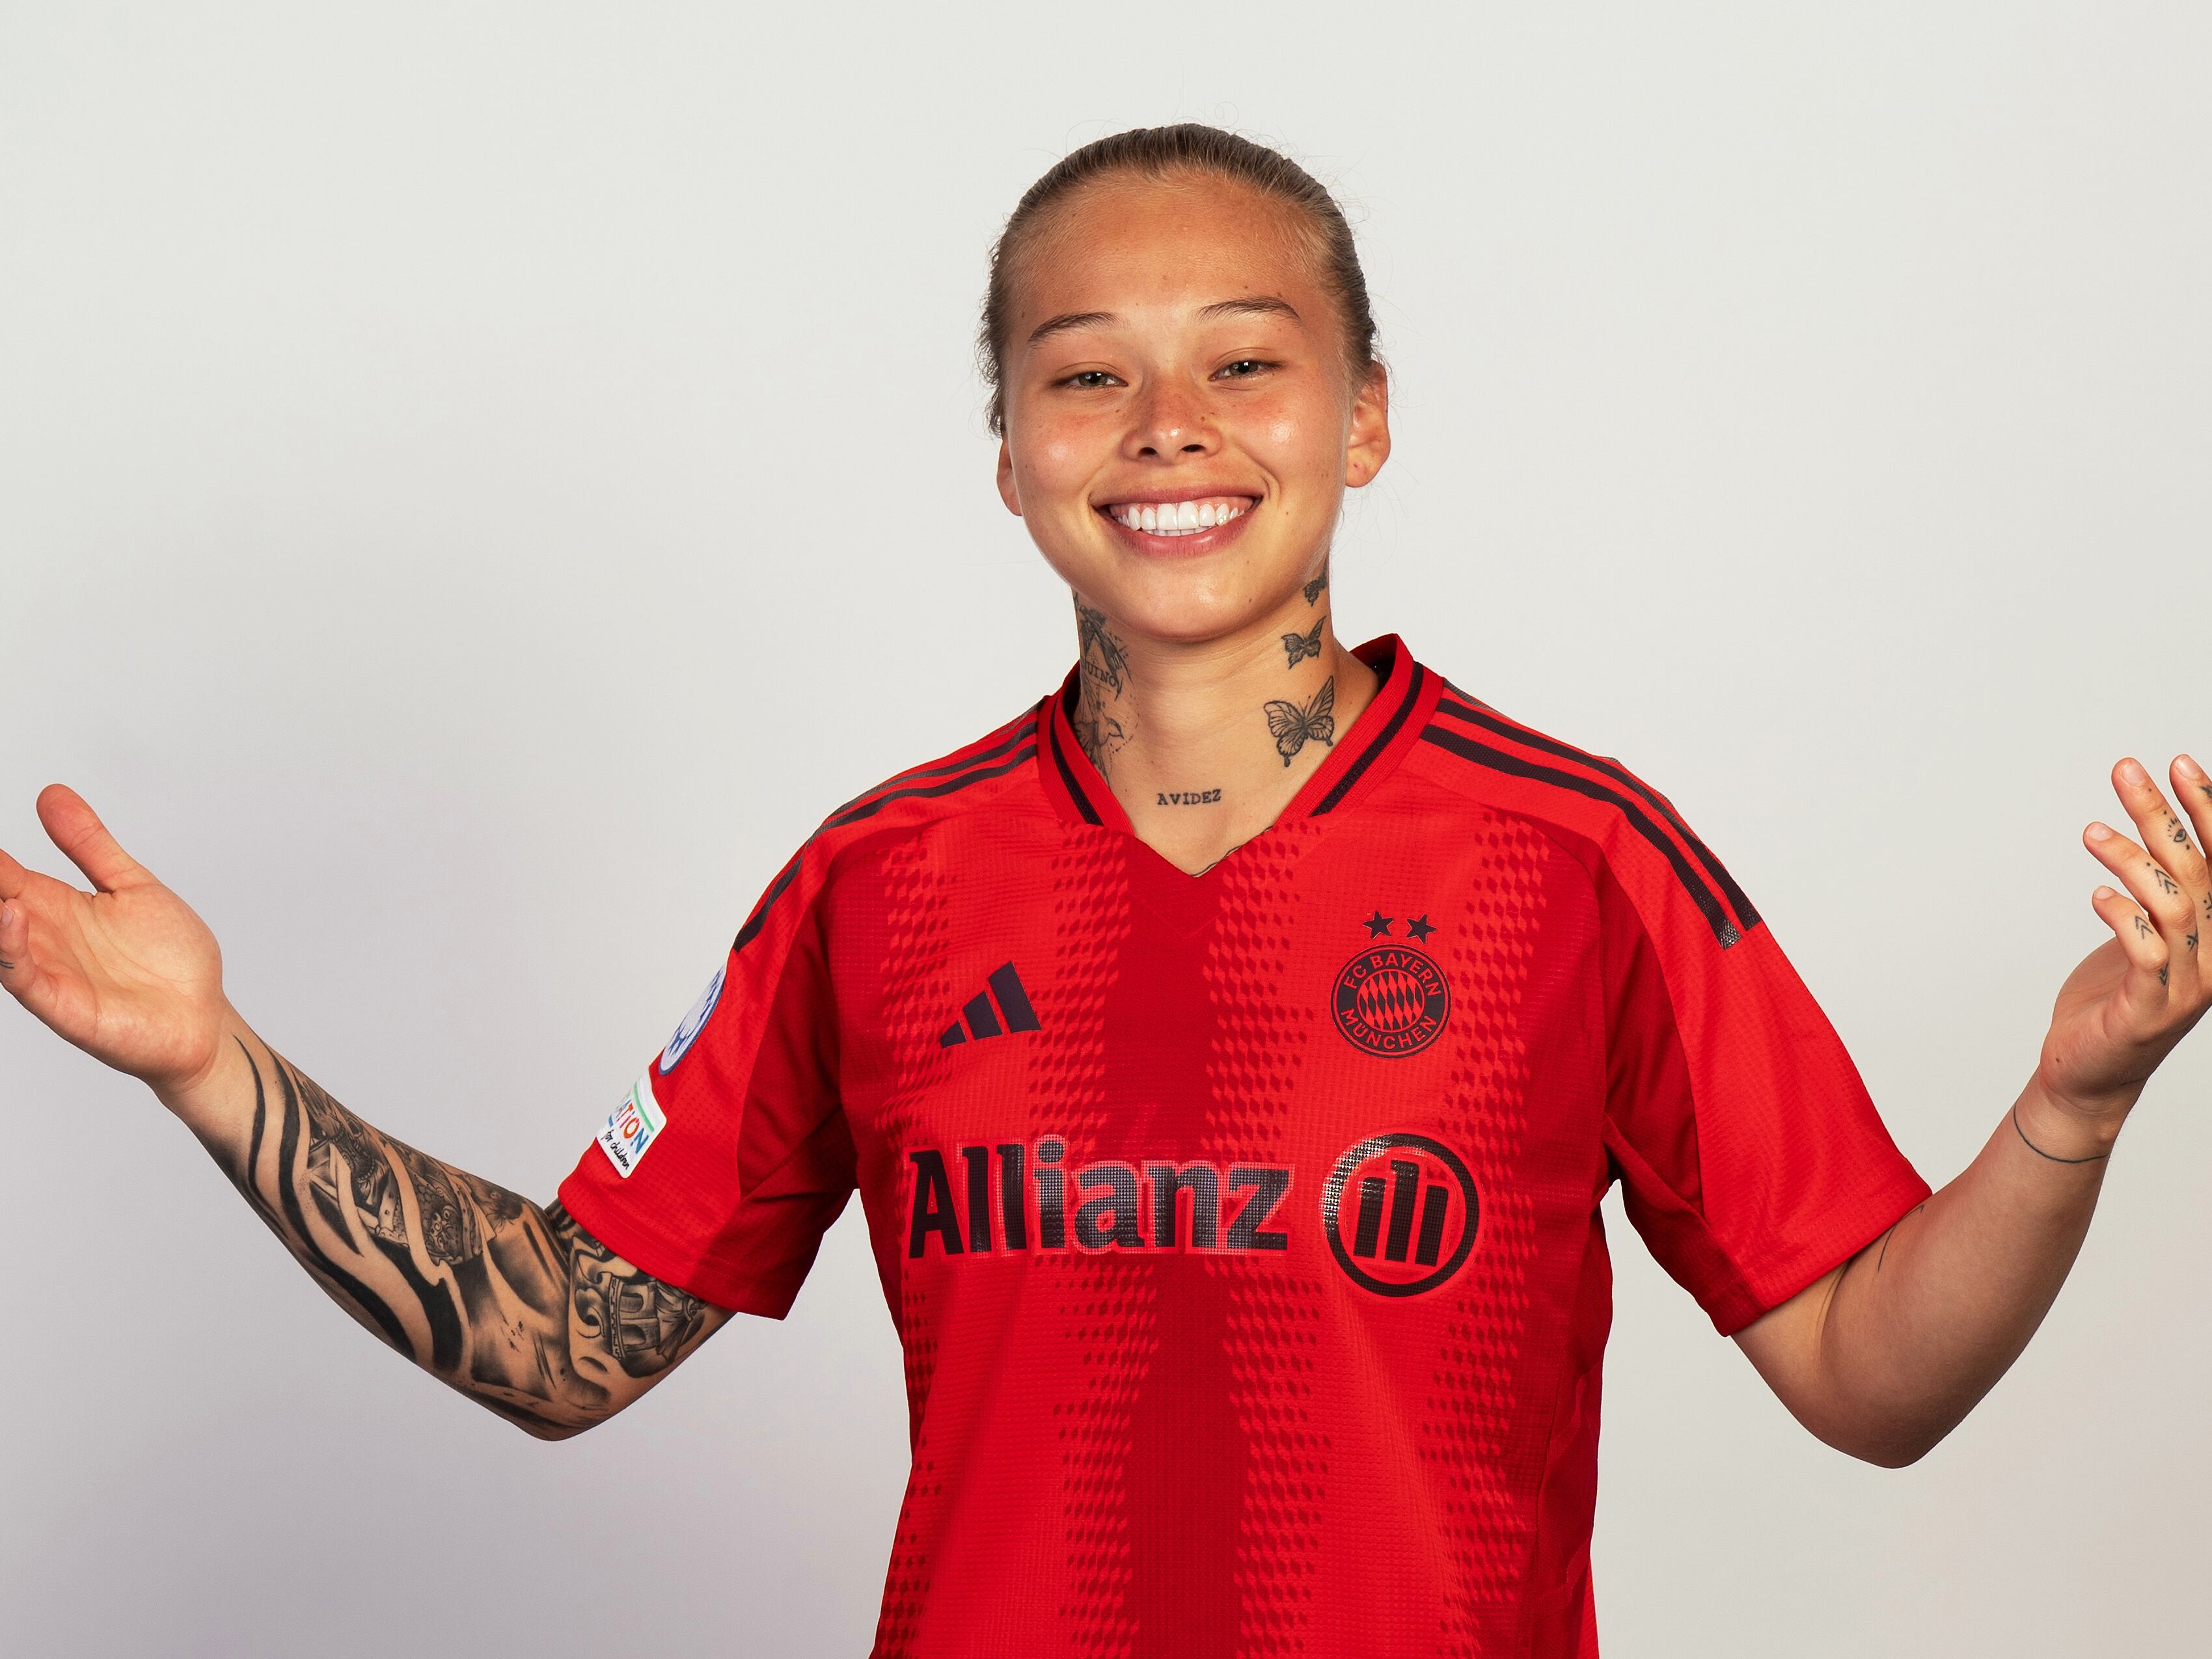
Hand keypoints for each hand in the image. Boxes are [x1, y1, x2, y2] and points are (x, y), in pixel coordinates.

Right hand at [0, 785, 230, 1096]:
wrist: (203, 1016)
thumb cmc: (170, 959)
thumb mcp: (132, 885)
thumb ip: (90, 844)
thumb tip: (52, 793)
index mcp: (57, 907)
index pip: (5, 875)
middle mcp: (44, 938)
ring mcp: (51, 971)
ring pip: (2, 941)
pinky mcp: (64, 1006)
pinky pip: (27, 978)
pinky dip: (13, 949)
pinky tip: (11, 916)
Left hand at [2035, 755, 2210, 1131]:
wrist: (2088, 1072)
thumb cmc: (2113, 998)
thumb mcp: (2141, 934)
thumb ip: (2158, 892)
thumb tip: (2153, 833)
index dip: (2208, 810)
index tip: (2179, 761)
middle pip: (2199, 870)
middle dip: (2164, 814)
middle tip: (2125, 771)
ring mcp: (2186, 985)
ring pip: (2175, 905)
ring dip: (2132, 860)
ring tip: (2090, 832)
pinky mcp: (2149, 1008)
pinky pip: (2147, 952)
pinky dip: (2124, 917)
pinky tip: (2096, 895)